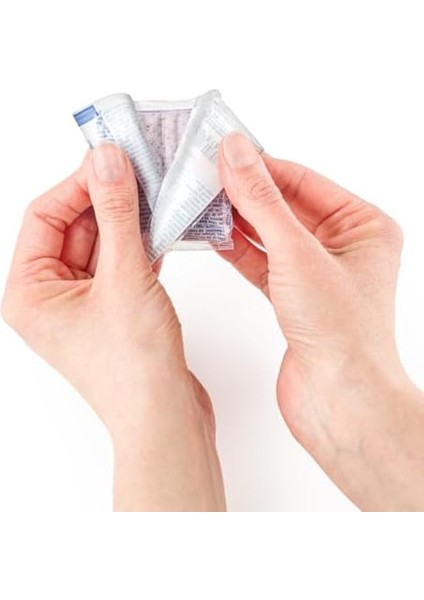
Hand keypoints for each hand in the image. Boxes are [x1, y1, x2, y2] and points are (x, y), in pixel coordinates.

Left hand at [2, 143, 224, 511]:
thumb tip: (106, 162)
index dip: (77, 183)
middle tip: (139, 168)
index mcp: (30, 292)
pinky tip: (161, 224)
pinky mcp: (114, 309)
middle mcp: (51, 297)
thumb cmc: (134, 369)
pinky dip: (140, 243)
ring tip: (155, 191)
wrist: (167, 418)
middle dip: (107, 198)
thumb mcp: (124, 278)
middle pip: (75, 226)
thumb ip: (116, 214)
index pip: (45, 216)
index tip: (110, 158)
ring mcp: (84, 304)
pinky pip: (121, 262)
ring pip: (102, 243)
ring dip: (128, 219)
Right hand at [219, 132, 423, 510]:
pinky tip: (213, 235)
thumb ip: (263, 202)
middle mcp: (344, 247)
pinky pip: (262, 263)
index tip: (223, 151)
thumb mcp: (297, 254)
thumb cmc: (343, 334)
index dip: (261, 165)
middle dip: (245, 192)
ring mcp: (318, 274)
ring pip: (270, 235)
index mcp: (363, 226)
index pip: (303, 181)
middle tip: (205, 173)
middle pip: (285, 206)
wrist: (339, 401)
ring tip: (201, 200)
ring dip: (237, 220)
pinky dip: (238, 250)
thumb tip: (236, 154)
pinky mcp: (295, 299)